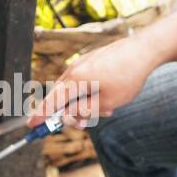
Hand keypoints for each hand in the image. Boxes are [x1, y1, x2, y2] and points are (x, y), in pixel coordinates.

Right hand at [27, 34, 162, 129]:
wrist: (144, 50)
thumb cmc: (127, 77)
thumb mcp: (106, 102)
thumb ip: (83, 111)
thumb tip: (65, 116)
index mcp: (75, 80)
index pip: (51, 101)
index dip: (41, 115)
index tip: (31, 125)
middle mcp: (74, 69)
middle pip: (60, 96)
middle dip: (67, 114)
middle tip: (81, 125)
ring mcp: (82, 63)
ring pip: (73, 91)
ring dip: (83, 105)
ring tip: (106, 112)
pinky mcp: (91, 61)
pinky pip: (82, 82)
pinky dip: (89, 94)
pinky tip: (107, 101)